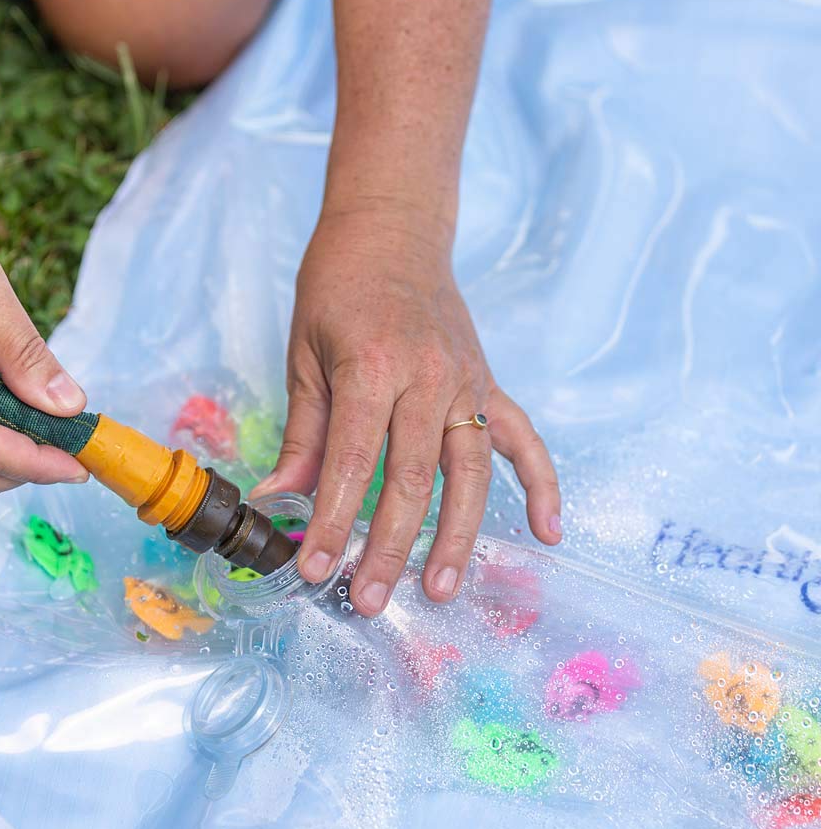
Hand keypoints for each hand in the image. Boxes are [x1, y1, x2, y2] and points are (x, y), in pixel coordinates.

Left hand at [251, 205, 560, 615]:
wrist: (392, 228)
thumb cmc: (338, 286)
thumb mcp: (305, 353)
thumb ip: (304, 432)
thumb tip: (278, 499)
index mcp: (371, 367)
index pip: (351, 462)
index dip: (330, 522)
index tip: (314, 569)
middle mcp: (427, 377)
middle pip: (412, 479)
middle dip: (389, 546)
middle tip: (370, 600)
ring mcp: (466, 381)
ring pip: (470, 473)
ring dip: (459, 537)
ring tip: (442, 589)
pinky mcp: (488, 382)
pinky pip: (523, 439)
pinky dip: (542, 484)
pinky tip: (549, 532)